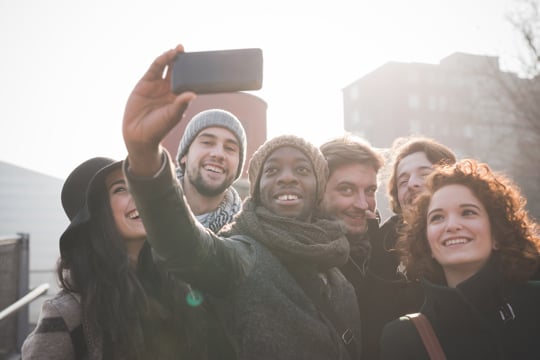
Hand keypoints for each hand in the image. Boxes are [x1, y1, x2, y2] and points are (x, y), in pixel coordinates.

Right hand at [122, 44, 195, 175]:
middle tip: (189, 51)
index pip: (188, 81)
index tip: (201, 63)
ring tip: (179, 49)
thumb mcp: (172, 116)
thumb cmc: (159, 128)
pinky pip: (154, 69)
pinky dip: (161, 60)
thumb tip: (193, 94)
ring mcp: (157, 85)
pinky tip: (168, 54)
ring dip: (172, 57)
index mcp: (178, 97)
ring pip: (166, 67)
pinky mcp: (145, 82)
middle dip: (183, 61)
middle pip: (178, 71)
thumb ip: (181, 104)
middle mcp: (168, 89)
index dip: (193, 72)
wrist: (138, 134)